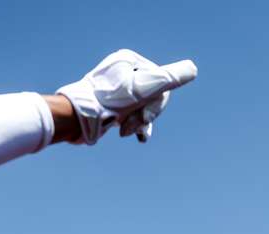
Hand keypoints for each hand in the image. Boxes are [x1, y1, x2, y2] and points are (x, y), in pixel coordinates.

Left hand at [56, 49, 197, 144]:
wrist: (76, 118)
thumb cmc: (108, 102)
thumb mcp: (143, 89)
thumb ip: (170, 78)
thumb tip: (193, 69)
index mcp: (130, 61)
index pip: (160, 82)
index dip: (156, 104)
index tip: (145, 117)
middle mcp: (123, 70)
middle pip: (151, 95)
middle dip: (144, 115)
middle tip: (129, 128)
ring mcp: (117, 87)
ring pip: (142, 106)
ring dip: (139, 123)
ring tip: (128, 133)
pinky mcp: (111, 103)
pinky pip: (131, 113)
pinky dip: (134, 125)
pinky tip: (137, 137)